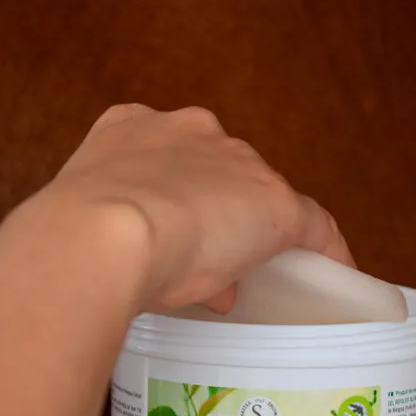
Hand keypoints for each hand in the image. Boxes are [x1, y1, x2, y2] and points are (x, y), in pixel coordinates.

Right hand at [44, 104, 352, 314]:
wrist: (100, 235)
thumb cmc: (78, 242)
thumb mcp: (98, 236)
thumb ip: (143, 250)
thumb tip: (199, 287)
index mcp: (131, 129)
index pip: (165, 154)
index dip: (170, 193)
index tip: (170, 225)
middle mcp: (188, 131)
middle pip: (220, 169)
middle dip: (215, 210)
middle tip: (208, 254)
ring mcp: (236, 164)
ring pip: (259, 193)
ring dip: (258, 228)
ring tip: (264, 266)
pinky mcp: (275, 202)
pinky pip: (311, 224)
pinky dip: (325, 248)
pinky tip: (337, 271)